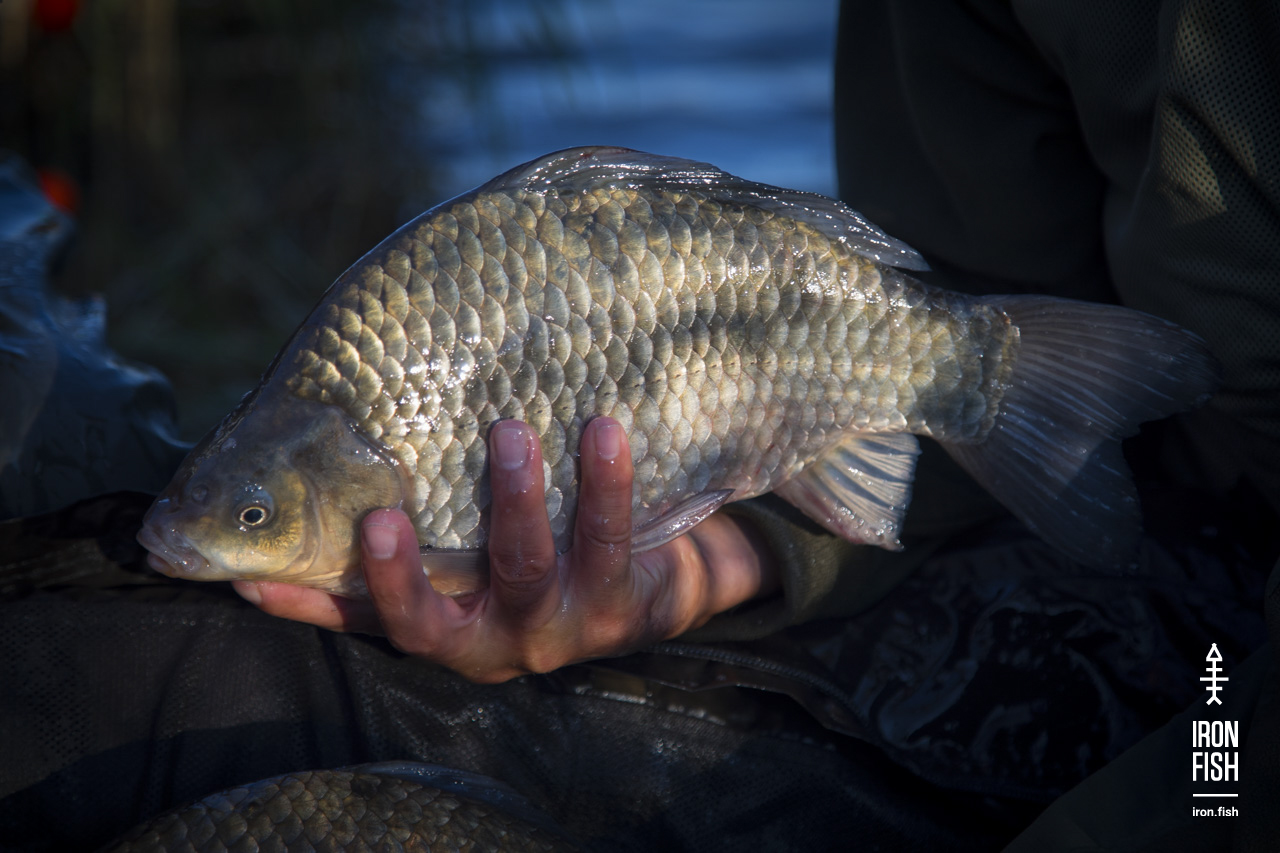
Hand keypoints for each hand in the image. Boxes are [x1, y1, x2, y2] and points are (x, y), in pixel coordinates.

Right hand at [233, 417, 779, 682]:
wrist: (669, 573)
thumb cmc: (556, 539)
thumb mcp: (484, 536)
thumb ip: (431, 509)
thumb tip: (336, 444)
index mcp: (450, 624)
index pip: (366, 619)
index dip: (309, 609)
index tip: (254, 580)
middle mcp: (494, 640)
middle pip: (433, 621)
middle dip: (400, 574)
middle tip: (378, 514)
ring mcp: (557, 631)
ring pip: (524, 569)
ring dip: (513, 500)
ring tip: (511, 432)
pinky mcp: (619, 610)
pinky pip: (607, 541)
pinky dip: (605, 483)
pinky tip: (605, 430)